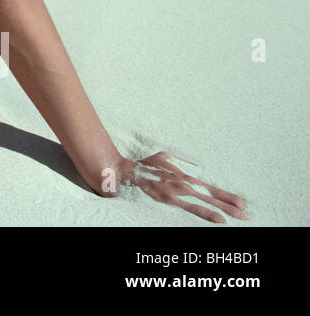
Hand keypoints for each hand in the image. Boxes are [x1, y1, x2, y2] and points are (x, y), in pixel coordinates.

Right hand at [114, 151, 247, 222]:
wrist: (130, 171)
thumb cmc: (148, 165)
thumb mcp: (167, 157)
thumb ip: (183, 163)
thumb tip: (196, 167)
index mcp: (187, 176)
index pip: (212, 188)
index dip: (228, 196)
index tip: (242, 203)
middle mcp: (187, 184)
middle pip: (214, 196)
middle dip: (231, 206)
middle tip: (247, 213)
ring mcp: (180, 193)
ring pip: (208, 203)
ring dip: (225, 210)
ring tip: (240, 217)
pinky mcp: (172, 200)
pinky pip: (193, 209)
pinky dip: (208, 214)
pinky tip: (219, 220)